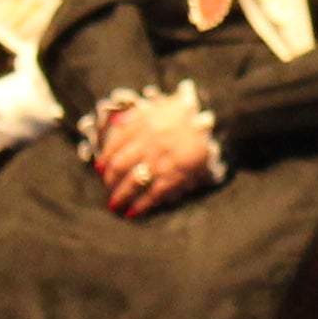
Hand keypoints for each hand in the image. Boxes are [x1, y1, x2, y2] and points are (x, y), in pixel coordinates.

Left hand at [94, 92, 217, 216]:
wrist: (219, 122)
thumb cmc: (187, 114)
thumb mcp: (159, 106)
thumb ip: (136, 116)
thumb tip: (113, 126)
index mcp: (144, 123)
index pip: (115, 143)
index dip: (104, 158)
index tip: (98, 168)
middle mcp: (151, 141)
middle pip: (121, 165)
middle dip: (110, 179)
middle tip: (106, 187)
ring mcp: (163, 160)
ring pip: (134, 181)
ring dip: (121, 195)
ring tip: (114, 205)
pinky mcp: (176, 175)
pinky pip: (154, 193)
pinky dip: (142, 205)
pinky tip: (133, 212)